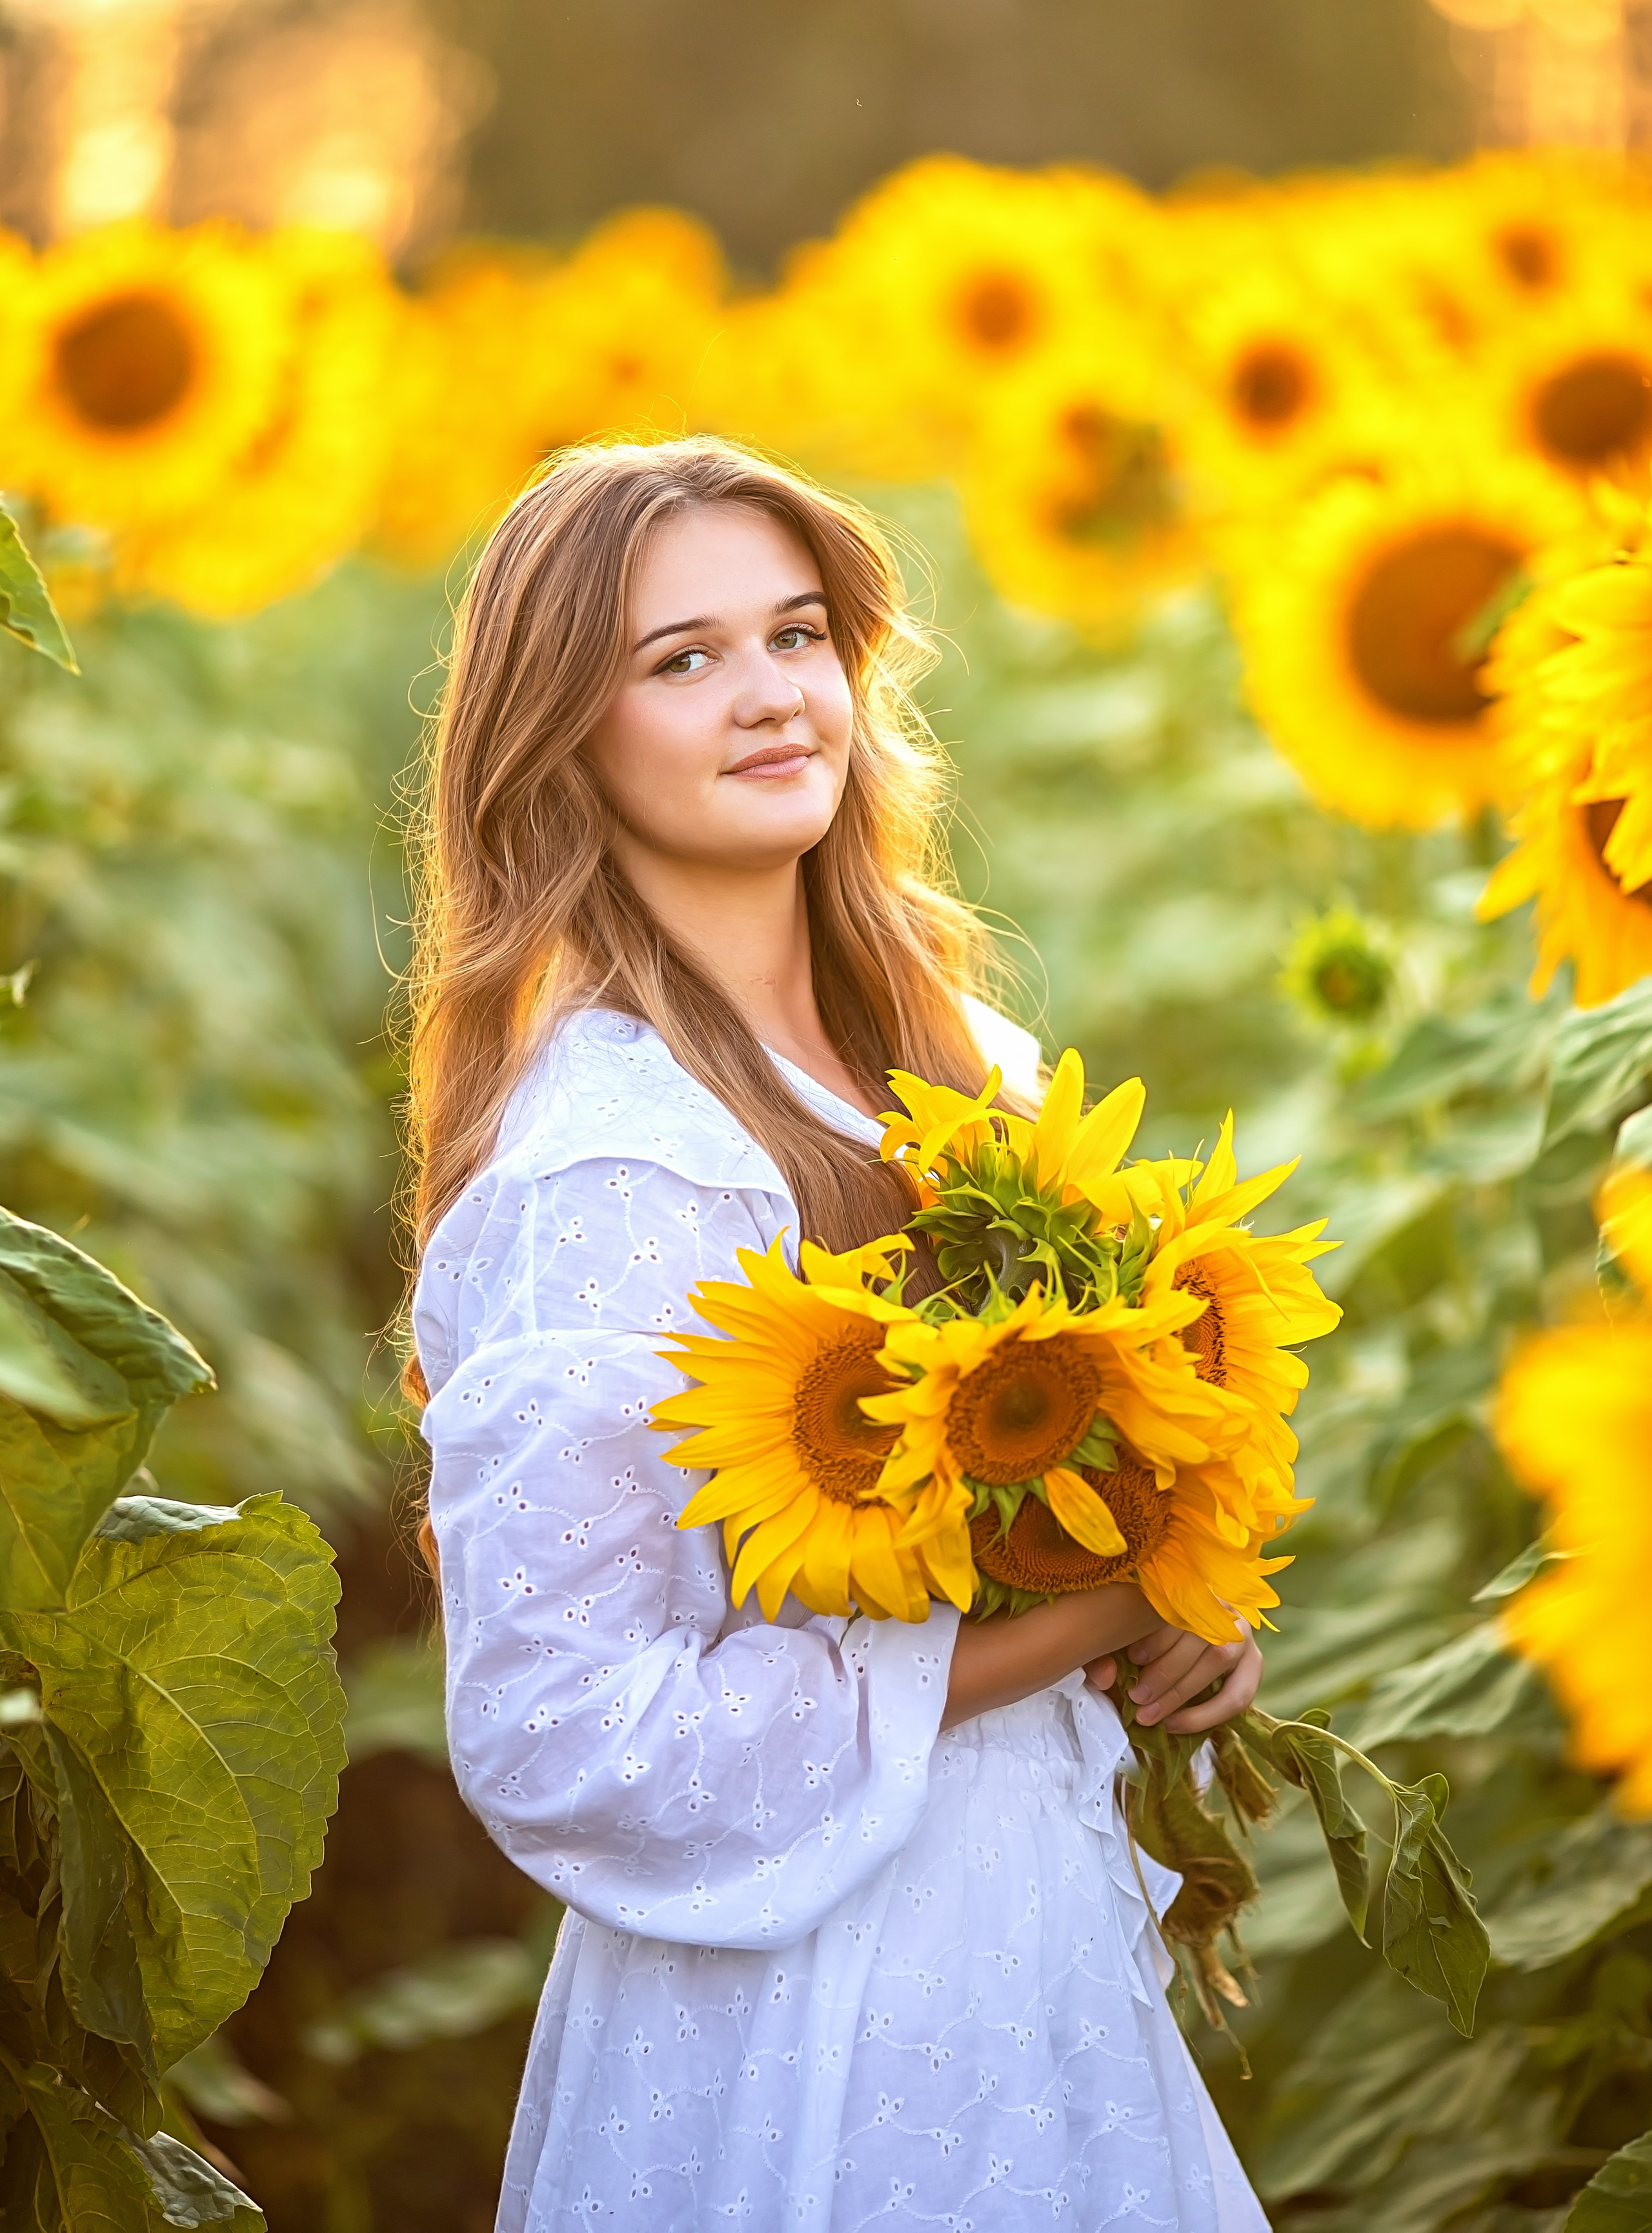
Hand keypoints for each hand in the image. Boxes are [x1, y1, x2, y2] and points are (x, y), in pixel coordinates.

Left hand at [1083, 1620, 1261, 1734]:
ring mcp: (1243, 1633)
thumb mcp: (1122, 1632)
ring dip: (1183, 1691)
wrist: (1187, 1634)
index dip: (1158, 1634)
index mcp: (1191, 1585)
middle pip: (1200, 1634)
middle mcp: (1222, 1604)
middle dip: (1166, 1670)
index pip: (1181, 1605)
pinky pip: (1240, 1694)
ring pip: (1220, 1657)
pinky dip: (1207, 1714)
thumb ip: (1106, 1650)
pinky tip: (1177, 1724)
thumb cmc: (1144, 1629)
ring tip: (1151, 1714)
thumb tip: (1103, 1676)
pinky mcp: (1254, 1664)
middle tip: (1136, 1696)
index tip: (1133, 1657)